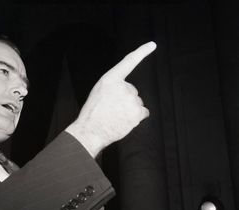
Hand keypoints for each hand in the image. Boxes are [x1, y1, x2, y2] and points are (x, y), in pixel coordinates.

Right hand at [66, 41, 156, 156]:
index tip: (152, 45)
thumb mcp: (99, 91)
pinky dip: (136, 117)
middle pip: (132, 91)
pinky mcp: (137, 112)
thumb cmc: (93, 113)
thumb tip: (127, 93)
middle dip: (125, 99)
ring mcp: (132, 100)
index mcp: (111, 79)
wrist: (91, 130)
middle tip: (112, 108)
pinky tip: (125, 120)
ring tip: (116, 116)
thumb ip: (113, 87)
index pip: (129, 62)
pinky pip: (143, 112)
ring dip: (130, 109)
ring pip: (137, 103)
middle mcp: (123, 87)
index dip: (142, 52)